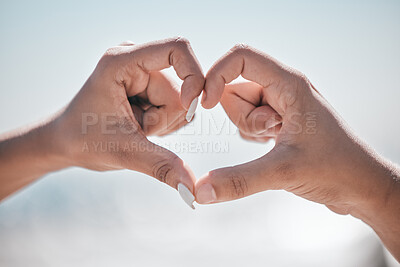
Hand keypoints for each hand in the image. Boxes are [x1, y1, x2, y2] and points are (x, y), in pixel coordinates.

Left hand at [0, 38, 203, 203]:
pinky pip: (176, 105)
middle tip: (137, 129)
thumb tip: (193, 190)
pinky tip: (140, 126)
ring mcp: (142, 72)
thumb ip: (161, 166)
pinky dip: (164, 123)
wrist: (66, 143)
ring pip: (181, 100)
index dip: (193, 75)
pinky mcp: (147, 85)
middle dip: (165, 118)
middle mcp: (134, 59)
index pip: (177, 49)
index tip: (189, 106)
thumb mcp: (122, 152)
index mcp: (122, 62)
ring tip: (135, 127)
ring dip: (163, 123)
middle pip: (181, 86)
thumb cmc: (83, 141)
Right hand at [196, 44, 399, 256]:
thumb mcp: (284, 172)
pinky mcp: (279, 121)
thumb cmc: (336, 169)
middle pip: (235, 87)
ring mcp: (281, 105)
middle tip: (270, 133)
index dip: (217, 75)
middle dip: (241, 116)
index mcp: (289, 84)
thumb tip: (200, 191)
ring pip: (240, 107)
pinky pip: (248, 122)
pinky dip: (253, 136)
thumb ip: (239, 180)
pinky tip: (276, 147)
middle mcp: (284, 88)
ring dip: (248, 128)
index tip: (206, 105)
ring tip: (277, 141)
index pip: (241, 58)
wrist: (361, 185)